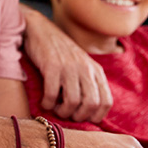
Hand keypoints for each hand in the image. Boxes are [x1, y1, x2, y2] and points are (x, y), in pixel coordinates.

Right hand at [22, 5, 111, 121]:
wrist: (40, 30)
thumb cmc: (60, 53)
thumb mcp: (81, 65)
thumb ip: (88, 83)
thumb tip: (89, 111)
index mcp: (96, 70)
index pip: (106, 101)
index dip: (96, 116)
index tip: (83, 117)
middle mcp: (85, 69)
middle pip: (91, 104)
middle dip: (79, 116)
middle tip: (67, 115)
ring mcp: (69, 67)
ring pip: (73, 102)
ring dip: (62, 112)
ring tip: (55, 109)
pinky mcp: (52, 66)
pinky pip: (52, 94)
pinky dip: (47, 103)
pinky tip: (44, 102)